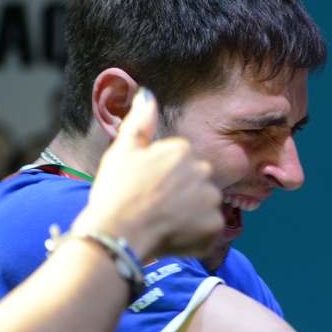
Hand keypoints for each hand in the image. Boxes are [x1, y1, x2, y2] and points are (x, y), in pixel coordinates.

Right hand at [74, 88, 222, 258]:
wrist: (118, 232)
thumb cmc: (116, 192)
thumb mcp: (121, 151)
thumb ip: (139, 123)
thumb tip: (146, 94)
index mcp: (182, 150)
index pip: (180, 163)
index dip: (162, 179)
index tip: (146, 189)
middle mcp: (203, 169)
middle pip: (195, 183)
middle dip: (181, 195)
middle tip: (155, 208)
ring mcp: (211, 198)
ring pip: (203, 206)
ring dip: (189, 216)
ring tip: (162, 223)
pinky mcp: (215, 225)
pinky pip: (208, 230)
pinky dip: (195, 236)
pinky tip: (173, 237)